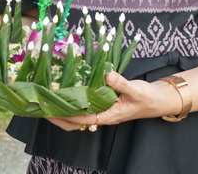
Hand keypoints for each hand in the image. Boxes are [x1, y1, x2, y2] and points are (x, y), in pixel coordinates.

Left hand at [44, 72, 172, 130]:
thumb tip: (106, 74)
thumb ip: (121, 83)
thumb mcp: (135, 90)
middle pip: (75, 121)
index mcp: (108, 116)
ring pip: (77, 113)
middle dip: (58, 115)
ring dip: (63, 107)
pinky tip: (63, 90)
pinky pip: (83, 103)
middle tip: (41, 106)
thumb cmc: (147, 98)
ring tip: (46, 99)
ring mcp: (100, 108)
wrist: (156, 100)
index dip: (67, 114)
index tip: (52, 108)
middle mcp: (101, 114)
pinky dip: (72, 99)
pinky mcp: (101, 101)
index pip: (82, 118)